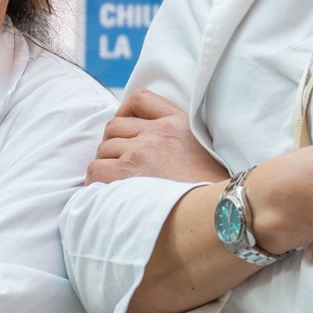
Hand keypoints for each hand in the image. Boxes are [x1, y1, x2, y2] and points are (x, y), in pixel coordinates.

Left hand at [86, 89, 227, 186]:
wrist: (216, 213)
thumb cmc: (212, 191)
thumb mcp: (208, 152)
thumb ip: (181, 140)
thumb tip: (158, 150)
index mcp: (179, 123)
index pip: (140, 99)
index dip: (124, 111)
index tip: (125, 130)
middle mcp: (158, 133)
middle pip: (114, 127)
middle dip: (112, 144)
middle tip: (118, 164)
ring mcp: (141, 151)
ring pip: (103, 149)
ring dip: (105, 163)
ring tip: (115, 182)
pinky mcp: (127, 173)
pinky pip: (96, 169)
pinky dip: (95, 180)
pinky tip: (105, 192)